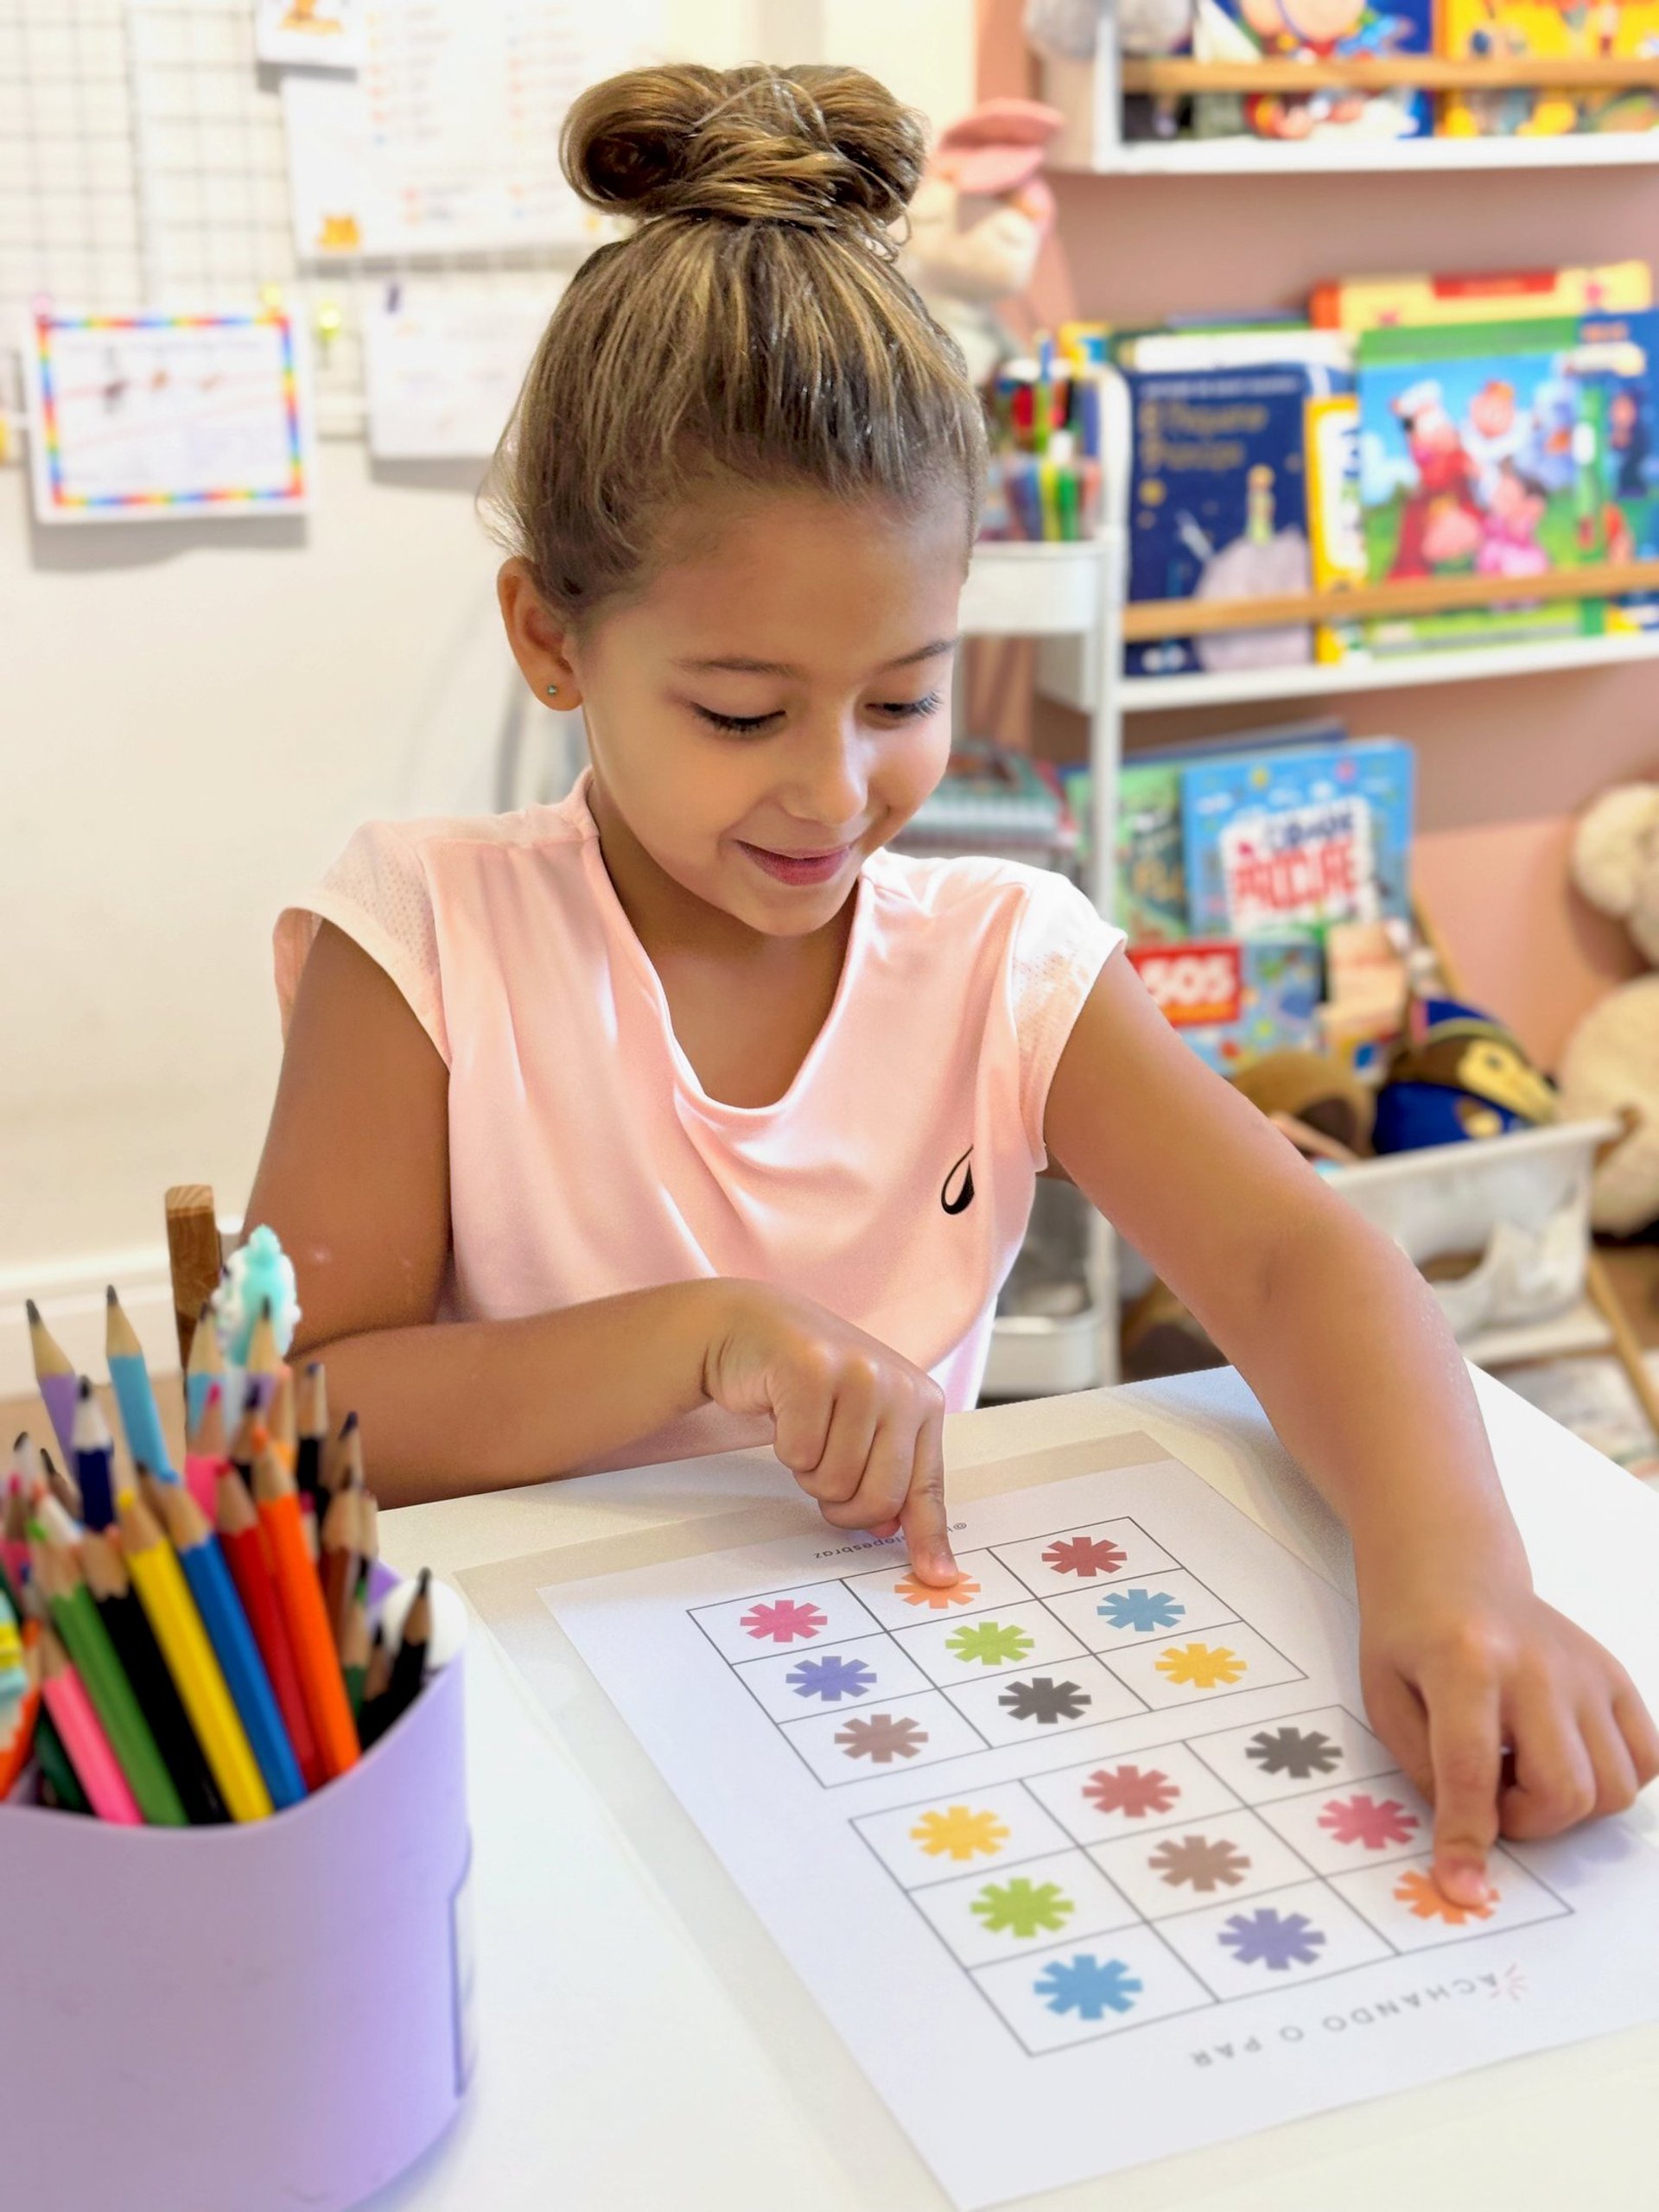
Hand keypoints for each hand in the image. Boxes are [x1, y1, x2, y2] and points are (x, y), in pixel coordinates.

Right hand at [702, 1282, 957, 1585]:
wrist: (757, 1326)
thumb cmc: (814, 1384)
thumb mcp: (865, 1426)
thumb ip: (888, 1475)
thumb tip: (897, 1537)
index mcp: (923, 1402)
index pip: (926, 1486)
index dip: (927, 1536)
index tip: (937, 1577)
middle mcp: (900, 1385)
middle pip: (879, 1498)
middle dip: (842, 1503)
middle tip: (824, 1469)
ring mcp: (859, 1373)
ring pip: (834, 1481)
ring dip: (808, 1470)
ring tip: (805, 1428)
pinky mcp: (813, 1369)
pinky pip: (798, 1453)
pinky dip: (783, 1445)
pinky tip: (784, 1410)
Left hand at [1358, 1564, 1658, 1908]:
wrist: (1450, 1565)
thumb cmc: (1408, 1632)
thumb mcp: (1385, 1696)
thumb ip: (1424, 1768)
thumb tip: (1470, 1843)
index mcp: (1465, 1661)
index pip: (1471, 1771)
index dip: (1466, 1839)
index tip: (1463, 1888)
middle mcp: (1537, 1664)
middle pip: (1564, 1790)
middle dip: (1526, 1821)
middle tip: (1490, 1793)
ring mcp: (1584, 1668)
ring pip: (1614, 1787)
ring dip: (1566, 1805)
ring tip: (1523, 1769)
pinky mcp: (1614, 1675)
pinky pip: (1645, 1759)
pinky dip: (1612, 1779)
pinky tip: (1563, 1757)